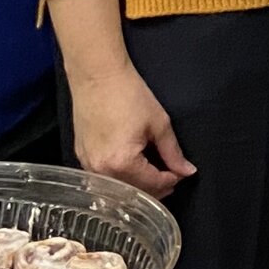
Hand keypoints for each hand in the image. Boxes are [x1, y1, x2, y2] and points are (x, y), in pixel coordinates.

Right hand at [66, 68, 193, 198]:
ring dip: (137, 187)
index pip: (152, 184)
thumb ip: (173, 152)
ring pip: (117, 188)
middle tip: (172, 178)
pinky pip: (104, 178)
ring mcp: (87, 165)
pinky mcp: (80, 158)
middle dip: (155, 188)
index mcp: (122, 163)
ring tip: (155, 177)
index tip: (182, 174)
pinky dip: (120, 179)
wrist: (97, 76)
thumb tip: (187, 171)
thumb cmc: (129, 95)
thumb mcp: (159, 124)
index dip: (171, 180)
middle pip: (133, 192)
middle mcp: (101, 170)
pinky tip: (133, 171)